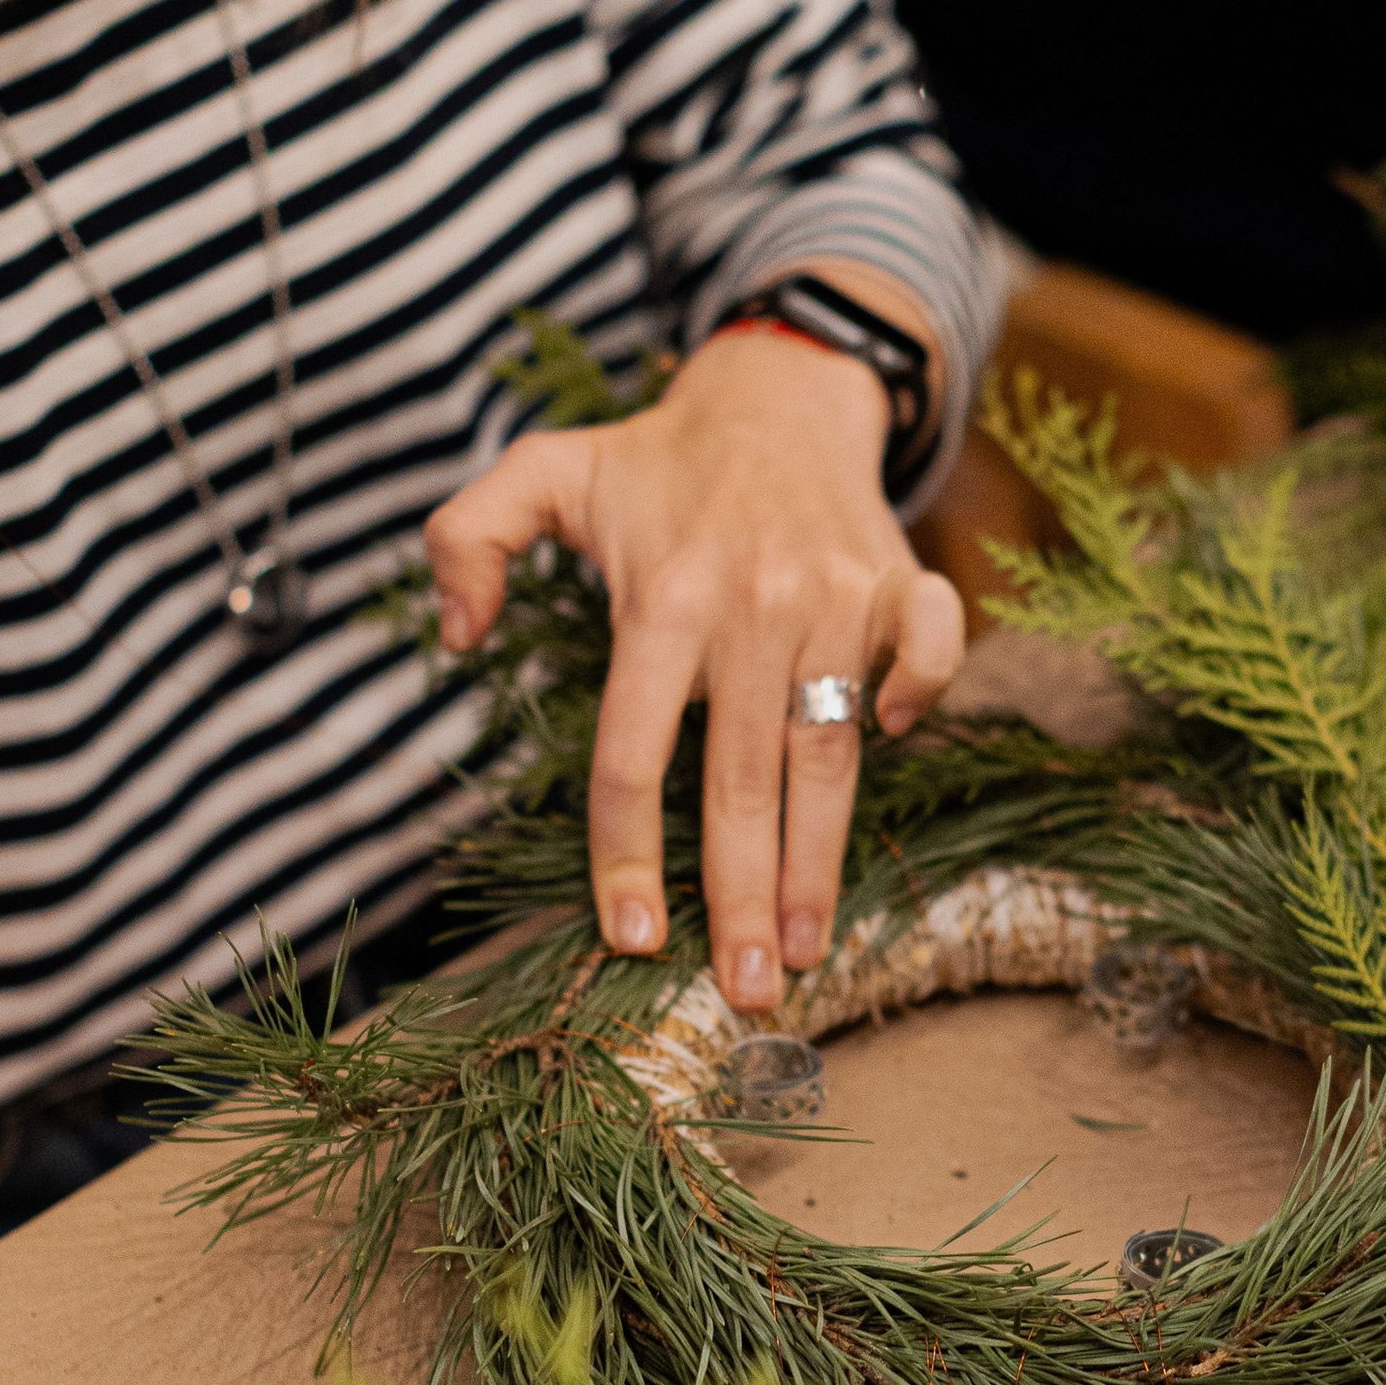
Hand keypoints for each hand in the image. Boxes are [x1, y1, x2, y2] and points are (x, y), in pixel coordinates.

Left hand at [425, 281, 964, 1010]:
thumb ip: (468, 537)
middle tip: (749, 994)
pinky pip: (929, 652)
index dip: (626, 856)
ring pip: (828, 754)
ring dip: (821, 862)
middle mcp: (751, 607)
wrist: (777, 390)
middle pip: (740, 783)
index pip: (634, 756)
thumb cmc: (655, 459)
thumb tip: (456, 638)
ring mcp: (834, 597)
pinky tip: (890, 742)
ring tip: (808, 948)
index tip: (631, 939)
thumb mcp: (542, 471)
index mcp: (659, 597)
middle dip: (739, 899)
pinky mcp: (898, 582)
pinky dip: (920, 696)